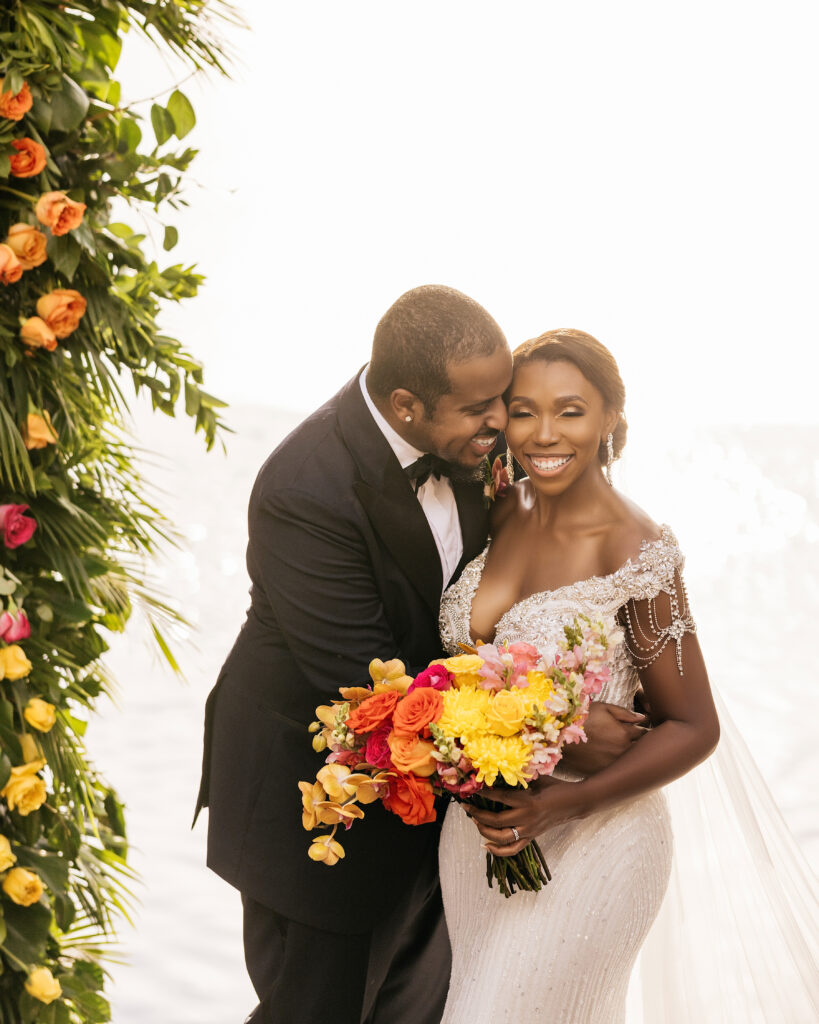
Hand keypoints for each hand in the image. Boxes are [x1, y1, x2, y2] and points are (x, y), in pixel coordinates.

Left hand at [464, 778, 586, 856]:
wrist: (575, 803)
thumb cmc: (555, 787)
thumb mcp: (537, 778)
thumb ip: (518, 778)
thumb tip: (497, 772)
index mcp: (528, 801)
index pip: (500, 797)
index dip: (484, 793)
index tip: (472, 789)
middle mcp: (527, 818)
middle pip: (496, 820)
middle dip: (477, 813)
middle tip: (466, 806)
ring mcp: (529, 830)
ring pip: (501, 837)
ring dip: (484, 831)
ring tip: (474, 821)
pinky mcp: (532, 838)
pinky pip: (513, 850)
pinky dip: (498, 851)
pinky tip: (486, 845)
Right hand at [561, 702, 646, 774]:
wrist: (558, 736)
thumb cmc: (580, 718)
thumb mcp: (603, 708)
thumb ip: (624, 713)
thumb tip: (642, 718)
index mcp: (624, 733)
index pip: (645, 733)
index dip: (644, 731)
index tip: (641, 730)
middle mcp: (622, 750)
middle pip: (643, 750)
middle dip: (644, 745)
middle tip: (639, 742)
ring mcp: (613, 764)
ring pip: (633, 762)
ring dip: (633, 757)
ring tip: (626, 751)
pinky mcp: (604, 773)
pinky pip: (619, 771)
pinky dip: (621, 767)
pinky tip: (617, 763)